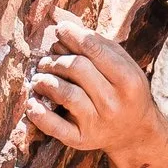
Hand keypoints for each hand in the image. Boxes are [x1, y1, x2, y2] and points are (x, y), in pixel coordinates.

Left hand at [24, 12, 164, 161]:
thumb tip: (66, 28)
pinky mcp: (81, 140)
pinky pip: (54, 127)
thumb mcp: (125, 65)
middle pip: (76, 68)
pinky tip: (32, 103)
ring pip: (64, 93)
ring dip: (44, 79)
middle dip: (56, 58)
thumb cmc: (125, 90)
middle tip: (48, 58)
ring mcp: (97, 123)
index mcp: (128, 80)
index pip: (94, 49)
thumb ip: (99, 45)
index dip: (72, 35)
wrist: (135, 132)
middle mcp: (113, 102)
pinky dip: (38, 114)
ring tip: (40, 76)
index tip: (60, 30)